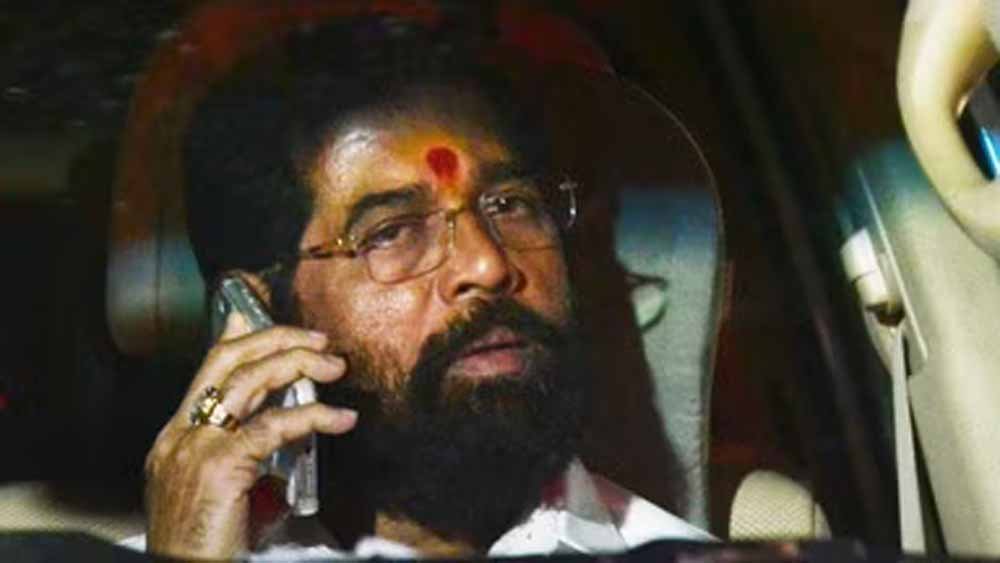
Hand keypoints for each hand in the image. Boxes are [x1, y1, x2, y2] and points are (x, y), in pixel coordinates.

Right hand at [143, 313, 356, 558]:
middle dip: (276, 339)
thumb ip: (248, 459)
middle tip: (319, 341)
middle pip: (228, 361)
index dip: (243, 338)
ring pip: (249, 380)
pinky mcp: (218, 466)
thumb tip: (291, 439)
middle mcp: (180, 434)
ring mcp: (195, 448)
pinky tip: (339, 418)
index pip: (209, 369)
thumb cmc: (205, 544)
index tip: (276, 325)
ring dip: (297, 364)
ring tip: (334, 366)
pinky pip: (272, 427)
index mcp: (176, 437)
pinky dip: (313, 416)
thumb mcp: (222, 492)